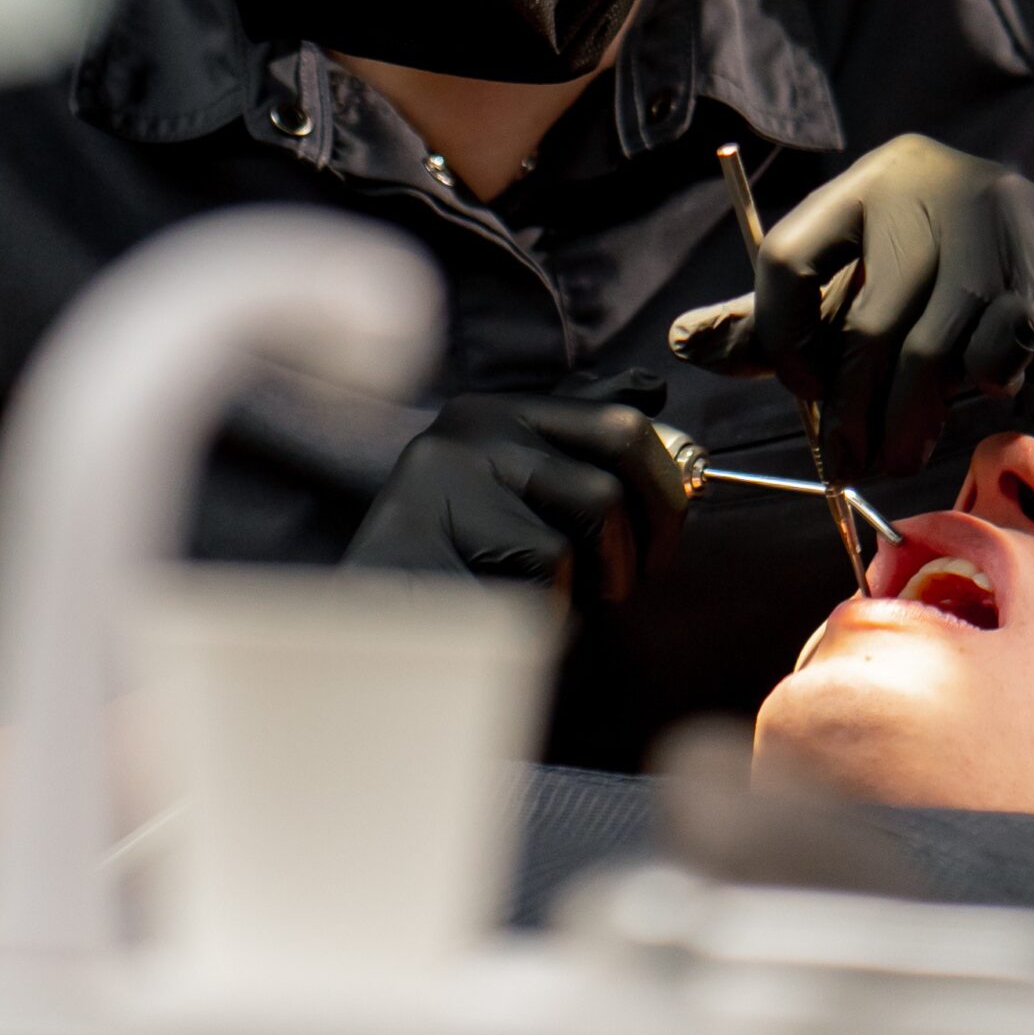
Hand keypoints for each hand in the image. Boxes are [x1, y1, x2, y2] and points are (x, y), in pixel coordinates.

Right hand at [343, 372, 689, 603]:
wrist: (369, 647)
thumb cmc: (461, 580)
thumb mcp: (525, 504)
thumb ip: (580, 447)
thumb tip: (654, 387)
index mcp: (497, 413)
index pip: (622, 423)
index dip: (664, 487)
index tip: (657, 544)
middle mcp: (472, 425)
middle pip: (621, 454)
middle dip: (645, 531)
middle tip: (617, 585)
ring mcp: (452, 468)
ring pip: (593, 512)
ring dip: (593, 580)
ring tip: (546, 600)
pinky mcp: (436, 522)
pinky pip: (546, 566)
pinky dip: (545, 607)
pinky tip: (499, 612)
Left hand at [669, 135, 1033, 477]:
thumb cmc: (978, 289)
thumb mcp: (881, 289)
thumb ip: (792, 316)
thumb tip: (688, 342)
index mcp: (878, 181)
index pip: (789, 257)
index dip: (777, 337)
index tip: (800, 389)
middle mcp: (931, 189)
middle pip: (860, 322)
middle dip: (847, 411)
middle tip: (845, 465)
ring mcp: (995, 230)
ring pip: (922, 351)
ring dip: (904, 423)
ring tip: (895, 458)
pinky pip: (989, 356)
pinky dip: (979, 389)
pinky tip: (984, 391)